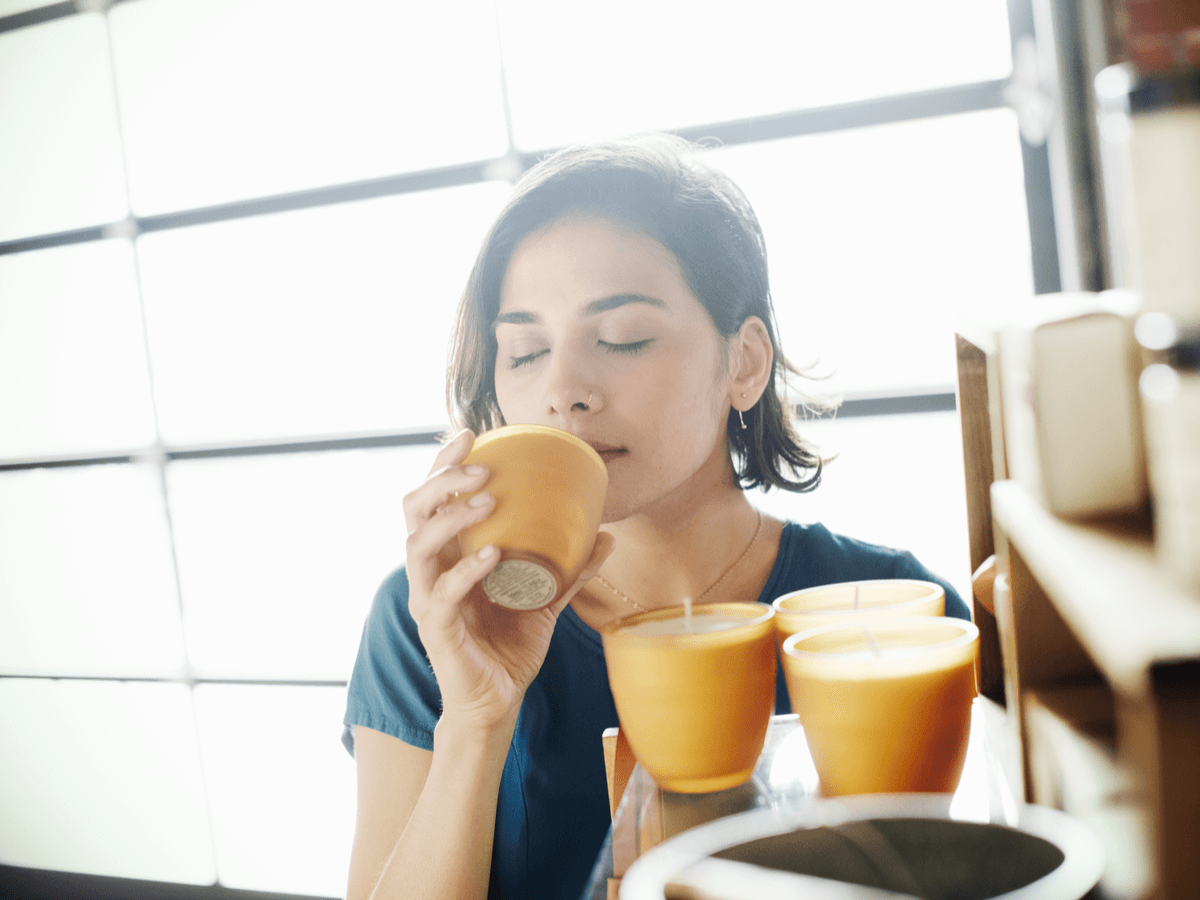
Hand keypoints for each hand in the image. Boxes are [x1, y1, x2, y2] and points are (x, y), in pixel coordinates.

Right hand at [402, 430, 612, 729]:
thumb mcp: (546, 599)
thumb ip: (571, 569)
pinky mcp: (436, 629)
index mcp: (449, 555)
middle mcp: (430, 571)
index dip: (443, 462)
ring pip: (417, 545)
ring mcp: (427, 599)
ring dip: (450, 516)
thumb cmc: (512, 645)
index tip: (469, 433)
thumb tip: (608, 535)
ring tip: (486, 499)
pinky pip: (443, 593)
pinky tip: (493, 554)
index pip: (433, 498)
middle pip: (414, 509)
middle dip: (441, 479)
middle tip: (481, 465)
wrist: (499, 701)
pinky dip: (467, 570)